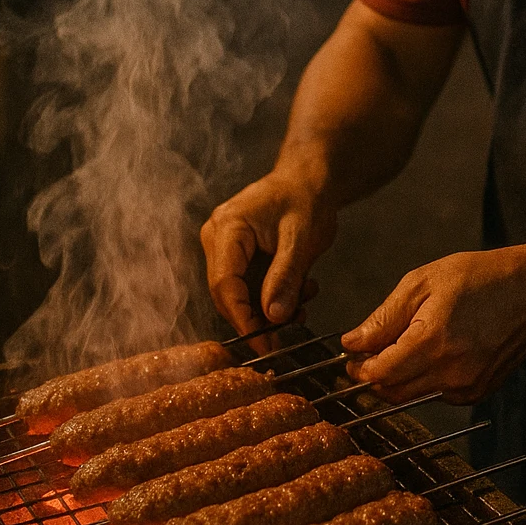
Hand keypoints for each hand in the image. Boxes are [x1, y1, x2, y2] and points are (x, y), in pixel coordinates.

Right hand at [201, 169, 336, 334]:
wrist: (309, 180)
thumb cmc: (305, 198)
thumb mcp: (302, 238)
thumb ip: (286, 276)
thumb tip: (273, 316)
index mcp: (227, 227)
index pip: (225, 283)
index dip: (243, 318)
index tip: (264, 344)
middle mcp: (217, 238)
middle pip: (227, 293)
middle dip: (257, 318)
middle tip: (287, 335)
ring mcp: (225, 248)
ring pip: (238, 294)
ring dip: (269, 308)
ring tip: (304, 303)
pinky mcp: (237, 256)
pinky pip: (248, 287)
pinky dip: (272, 296)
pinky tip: (300, 293)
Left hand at [341, 247, 525, 404]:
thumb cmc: (479, 278)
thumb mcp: (423, 282)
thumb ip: (385, 317)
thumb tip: (352, 343)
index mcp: (433, 342)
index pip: (379, 374)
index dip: (359, 367)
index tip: (352, 354)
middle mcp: (451, 373)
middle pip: (392, 393)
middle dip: (374, 375)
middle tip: (370, 351)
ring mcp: (467, 388)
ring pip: (413, 397)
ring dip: (399, 378)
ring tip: (405, 344)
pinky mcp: (479, 393)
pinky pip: (436, 395)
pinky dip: (425, 380)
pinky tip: (434, 352)